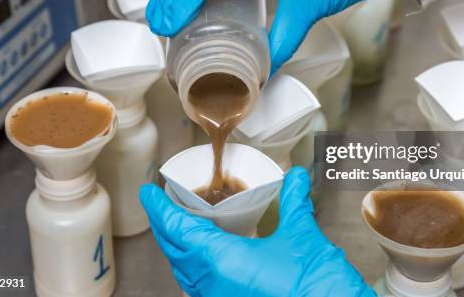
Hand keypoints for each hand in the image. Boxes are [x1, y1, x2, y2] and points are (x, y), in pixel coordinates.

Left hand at [140, 167, 375, 295]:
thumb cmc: (316, 286)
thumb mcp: (302, 236)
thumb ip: (295, 202)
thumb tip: (296, 177)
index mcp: (221, 261)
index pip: (177, 229)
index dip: (159, 209)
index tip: (148, 192)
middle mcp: (212, 285)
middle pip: (174, 252)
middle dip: (165, 226)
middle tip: (162, 205)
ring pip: (185, 273)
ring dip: (177, 249)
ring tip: (180, 228)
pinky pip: (200, 288)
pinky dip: (193, 268)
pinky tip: (205, 259)